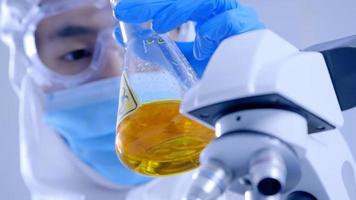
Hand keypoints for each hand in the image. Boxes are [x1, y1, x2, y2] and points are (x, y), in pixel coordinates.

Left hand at [113, 0, 263, 59]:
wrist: (245, 89)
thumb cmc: (219, 69)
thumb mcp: (182, 59)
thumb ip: (160, 49)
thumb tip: (131, 42)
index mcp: (201, 10)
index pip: (174, 0)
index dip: (149, 3)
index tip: (123, 11)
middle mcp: (216, 8)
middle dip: (154, 2)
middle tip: (128, 12)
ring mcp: (233, 14)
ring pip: (206, 0)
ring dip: (179, 8)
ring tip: (159, 24)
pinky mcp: (248, 28)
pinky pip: (228, 20)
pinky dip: (211, 29)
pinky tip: (200, 43)